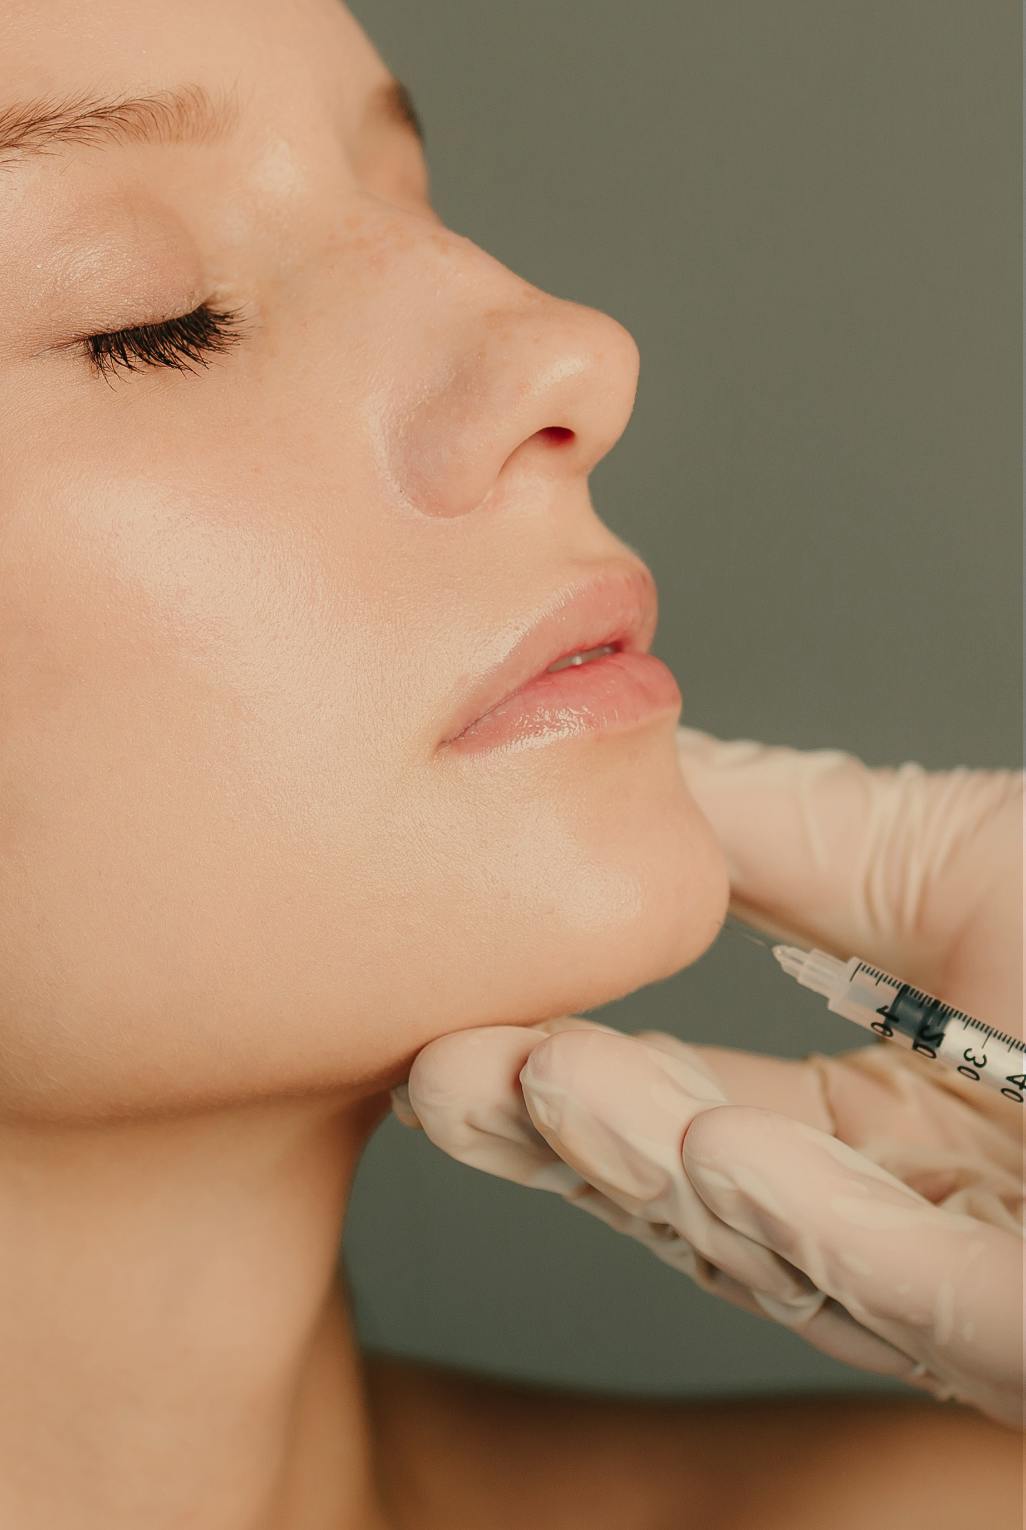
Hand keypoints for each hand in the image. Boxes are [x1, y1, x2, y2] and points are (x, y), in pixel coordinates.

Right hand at [390, 728, 1024, 1429]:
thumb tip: (621, 779)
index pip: (687, 1107)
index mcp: (877, 1114)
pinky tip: (705, 1151)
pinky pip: (918, 1294)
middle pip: (701, 1195)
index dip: (564, 1071)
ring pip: (780, 1249)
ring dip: (644, 1169)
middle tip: (440, 1076)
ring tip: (518, 1082)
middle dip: (562, 1141)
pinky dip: (807, 1227)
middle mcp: (901, 1211)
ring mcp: (970, 1281)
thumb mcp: (937, 856)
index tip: (452, 1019)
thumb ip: (771, 833)